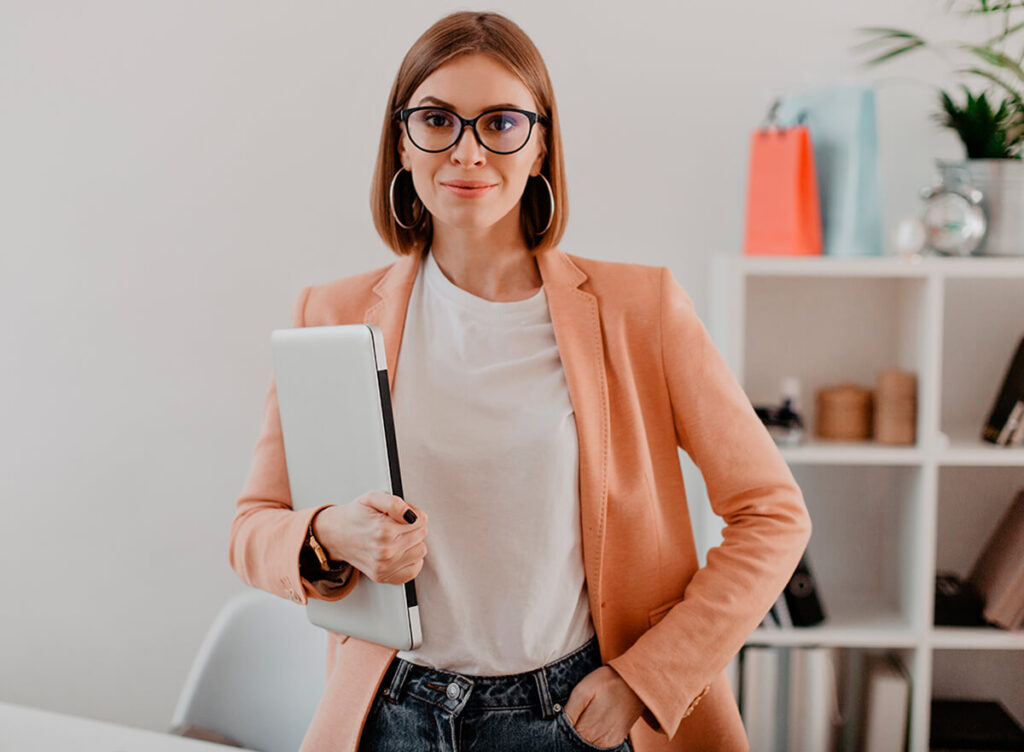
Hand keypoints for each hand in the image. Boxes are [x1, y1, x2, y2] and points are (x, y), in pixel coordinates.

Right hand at [313, 491, 427, 584]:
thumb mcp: (372, 498)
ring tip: (397, 537)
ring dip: (413, 543)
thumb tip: (411, 514)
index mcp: (384, 530)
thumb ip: (394, 503)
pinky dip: (411, 561)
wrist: (335, 535)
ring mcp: (383, 567)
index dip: (414, 515)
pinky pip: (413, 571)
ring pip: (420, 552)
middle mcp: (385, 552)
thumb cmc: (354, 516)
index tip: (402, 515)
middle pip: (421, 536)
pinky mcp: (382, 577)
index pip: (420, 522)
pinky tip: (400, 552)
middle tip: (396, 524)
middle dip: (413, 527)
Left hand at [562, 665, 645, 747]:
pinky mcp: (617, 740)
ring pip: (588, 744)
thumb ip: (569, 712)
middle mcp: (598, 741)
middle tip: (575, 715)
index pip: (567, 738)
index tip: (562, 718)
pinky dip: (593, 736)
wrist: (634, 682)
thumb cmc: (606, 682)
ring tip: (585, 717)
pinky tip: (593, 723)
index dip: (562, 729)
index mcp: (586, 730)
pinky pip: (600, 744)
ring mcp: (609, 743)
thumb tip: (558, 725)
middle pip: (577, 743)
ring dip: (583, 735)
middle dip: (572, 732)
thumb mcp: (582, 691)